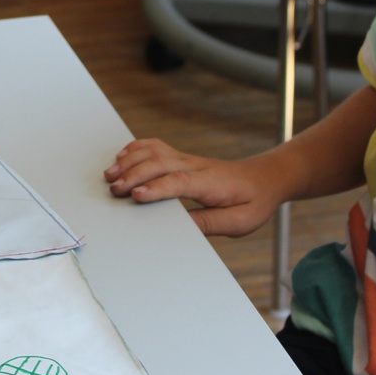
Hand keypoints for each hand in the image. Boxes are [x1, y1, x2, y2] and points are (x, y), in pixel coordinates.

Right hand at [104, 138, 285, 236]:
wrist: (265, 179)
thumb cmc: (252, 202)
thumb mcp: (239, 222)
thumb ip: (210, 223)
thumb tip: (182, 228)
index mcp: (211, 183)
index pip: (179, 182)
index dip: (156, 188)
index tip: (136, 196)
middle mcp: (196, 166)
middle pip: (160, 163)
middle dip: (134, 175)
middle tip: (114, 190)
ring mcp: (187, 159)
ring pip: (154, 151)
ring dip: (130, 160)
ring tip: (110, 175)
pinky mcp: (182, 158)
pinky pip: (156, 146)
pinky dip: (136, 148)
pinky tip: (122, 156)